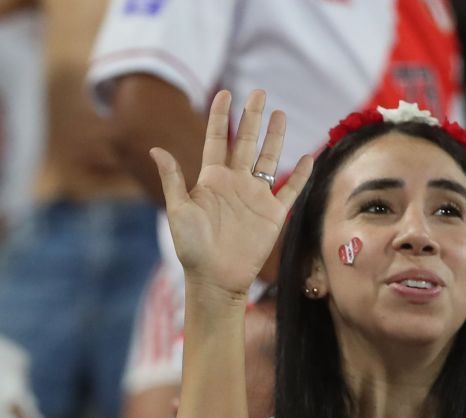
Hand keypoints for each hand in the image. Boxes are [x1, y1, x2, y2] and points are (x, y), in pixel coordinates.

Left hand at [156, 90, 309, 304]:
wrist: (215, 279)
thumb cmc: (192, 248)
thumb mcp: (179, 210)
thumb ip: (173, 179)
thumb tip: (155, 148)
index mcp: (211, 179)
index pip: (217, 140)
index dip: (220, 116)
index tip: (224, 93)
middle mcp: (235, 183)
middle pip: (245, 142)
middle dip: (252, 116)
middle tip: (258, 91)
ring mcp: (255, 196)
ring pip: (268, 158)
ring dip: (275, 137)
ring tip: (280, 113)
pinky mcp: (273, 214)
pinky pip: (290, 189)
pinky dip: (300, 174)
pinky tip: (309, 156)